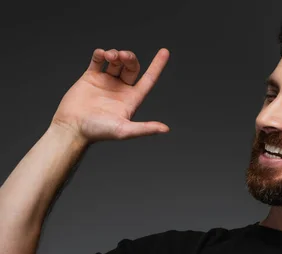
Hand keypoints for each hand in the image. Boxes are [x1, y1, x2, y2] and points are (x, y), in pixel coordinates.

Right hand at [50, 48, 170, 143]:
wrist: (72, 128)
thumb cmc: (98, 132)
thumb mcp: (124, 130)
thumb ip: (145, 128)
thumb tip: (166, 129)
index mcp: (131, 99)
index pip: (149, 79)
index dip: (157, 65)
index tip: (165, 51)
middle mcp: (120, 89)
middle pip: (131, 67)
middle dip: (129, 58)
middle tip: (123, 55)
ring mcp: (105, 82)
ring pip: (115, 61)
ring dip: (115, 54)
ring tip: (110, 56)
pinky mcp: (90, 77)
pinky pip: (98, 60)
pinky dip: (100, 54)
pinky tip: (101, 54)